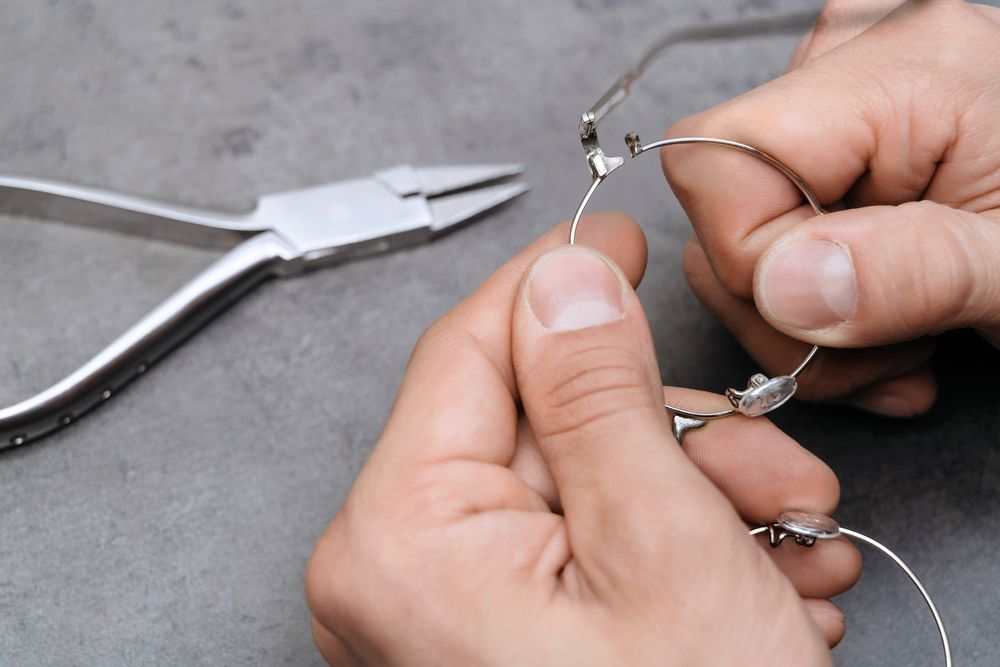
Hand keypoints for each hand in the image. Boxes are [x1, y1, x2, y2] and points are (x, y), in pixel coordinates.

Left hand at [306, 217, 858, 664]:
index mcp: (402, 539)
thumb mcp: (660, 547)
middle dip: (672, 431)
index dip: (556, 283)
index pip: (475, 351)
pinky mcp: (493, 636)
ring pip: (581, 485)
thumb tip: (565, 281)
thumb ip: (598, 393)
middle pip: (542, 426)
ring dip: (697, 496)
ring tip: (786, 545)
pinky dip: (675, 547)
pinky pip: (584, 547)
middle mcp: (399, 575)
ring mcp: (443, 611)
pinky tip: (751, 582)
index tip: (613, 237)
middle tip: (765, 462)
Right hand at [663, 0, 999, 415]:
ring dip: (805, 326)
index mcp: (905, 67)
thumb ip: (914, 273)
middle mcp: (854, 63)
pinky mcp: (836, 143)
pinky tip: (883, 323)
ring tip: (900, 344)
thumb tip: (781, 286)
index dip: (753, 262)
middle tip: (882, 353)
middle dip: (786, 315)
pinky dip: (817, 306)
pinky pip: (770, 235)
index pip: (717, 161)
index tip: (836, 319)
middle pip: (718, 210)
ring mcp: (838, 101)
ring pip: (732, 239)